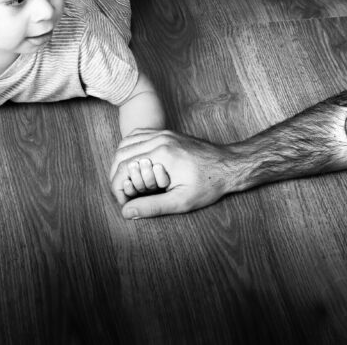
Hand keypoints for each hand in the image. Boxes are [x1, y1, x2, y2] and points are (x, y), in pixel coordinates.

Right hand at [110, 129, 251, 218]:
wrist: (230, 165)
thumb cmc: (209, 184)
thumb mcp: (181, 201)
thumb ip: (152, 206)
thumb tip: (127, 212)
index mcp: (162, 154)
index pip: (124, 167)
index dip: (118, 187)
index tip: (124, 203)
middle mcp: (159, 139)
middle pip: (121, 154)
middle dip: (117, 176)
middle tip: (123, 194)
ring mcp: (162, 133)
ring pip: (126, 143)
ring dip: (120, 162)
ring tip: (126, 182)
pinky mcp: (166, 133)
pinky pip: (137, 136)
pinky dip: (129, 150)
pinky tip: (134, 165)